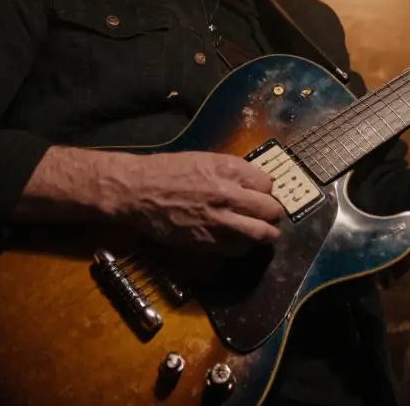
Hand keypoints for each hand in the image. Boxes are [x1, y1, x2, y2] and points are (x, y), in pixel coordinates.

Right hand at [107, 151, 283, 252]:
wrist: (138, 191)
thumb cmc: (168, 170)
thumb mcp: (204, 159)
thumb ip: (231, 171)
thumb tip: (254, 183)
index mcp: (228, 169)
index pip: (267, 183)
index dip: (264, 190)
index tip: (258, 194)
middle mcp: (228, 194)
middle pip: (270, 210)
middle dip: (272, 213)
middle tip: (267, 216)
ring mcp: (219, 220)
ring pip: (261, 233)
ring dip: (266, 234)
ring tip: (264, 234)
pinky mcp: (207, 241)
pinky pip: (238, 249)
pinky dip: (244, 246)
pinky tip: (239, 241)